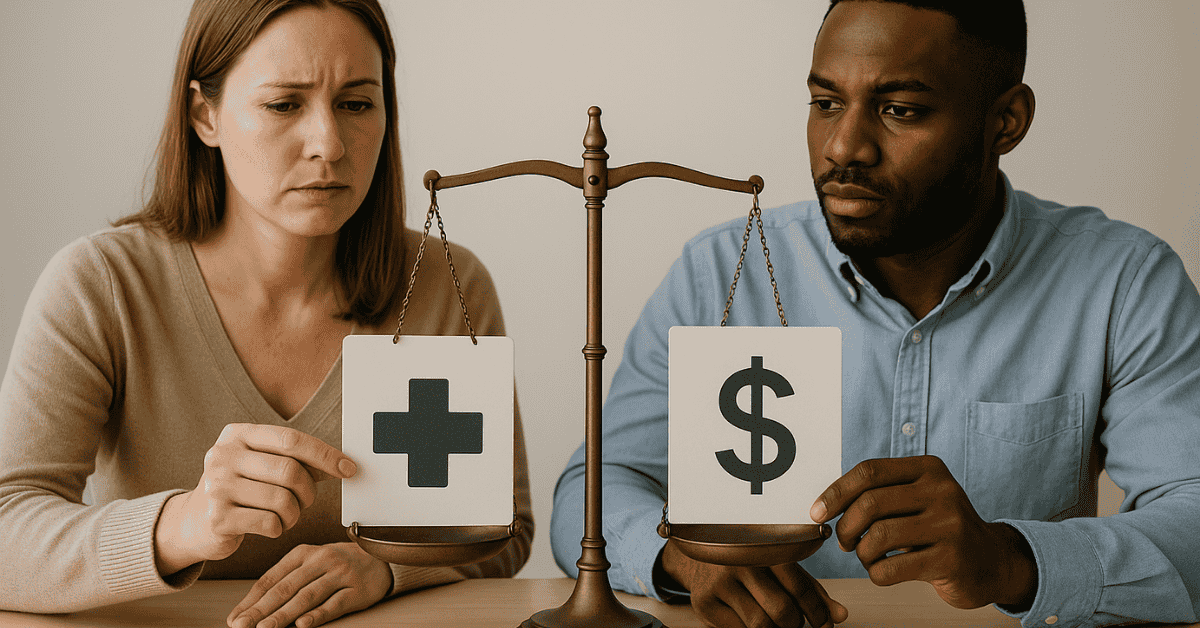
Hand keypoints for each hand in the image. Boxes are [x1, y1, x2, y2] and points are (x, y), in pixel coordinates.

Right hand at [154, 424, 357, 575]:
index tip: (348, 469)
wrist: (194, 521)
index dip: (324, 455)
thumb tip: (344, 464)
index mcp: (237, 434)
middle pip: (289, 471)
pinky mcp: (217, 517)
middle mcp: (223, 456)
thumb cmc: (241, 488)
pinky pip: (269, 523)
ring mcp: (216, 487)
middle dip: (308, 491)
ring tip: (287, 514)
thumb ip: (298, 460)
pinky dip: (279, 528)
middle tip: (306, 500)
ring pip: (282, 500)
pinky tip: (271, 526)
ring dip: (295, 513)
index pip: (291, 439)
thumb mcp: (262, 464)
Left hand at [226, 542, 392, 627]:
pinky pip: (334, 604)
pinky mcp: (357, 590)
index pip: (271, 578)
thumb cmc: (338, 564)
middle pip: (286, 587)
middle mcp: (321, 561)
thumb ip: (286, 579)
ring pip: (307, 596)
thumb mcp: (311, 563)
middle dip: (261, 610)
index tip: (235, 618)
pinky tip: (302, 625)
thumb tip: (253, 606)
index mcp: (303, 553)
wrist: (380, 558)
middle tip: (242, 626)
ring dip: (284, 614)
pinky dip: (317, 615)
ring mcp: (340, 574)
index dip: (251, 600)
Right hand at [659, 541, 847, 627]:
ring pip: (760, 624)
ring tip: (777, 624)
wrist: (697, 553)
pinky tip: (751, 621)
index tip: (824, 624)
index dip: (817, 611)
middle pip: (782, 610)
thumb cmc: (747, 559)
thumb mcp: (778, 565)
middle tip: (796, 624)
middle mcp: (741, 559)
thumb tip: (840, 616)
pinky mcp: (704, 600)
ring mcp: (720, 580)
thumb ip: (809, 589)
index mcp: (765, 545)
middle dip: (795, 624)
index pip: (800, 586)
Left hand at [810, 455, 1035, 609]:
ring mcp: (950, 525)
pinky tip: (883, 571)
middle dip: (845, 526)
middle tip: (844, 541)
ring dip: (860, 552)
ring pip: (877, 537)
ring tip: (867, 556)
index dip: (836, 492)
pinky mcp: (950, 560)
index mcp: (929, 469)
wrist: (991, 560)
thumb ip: (881, 492)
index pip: (869, 472)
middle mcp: (942, 491)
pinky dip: (875, 573)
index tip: (817, 512)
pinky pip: (890, 568)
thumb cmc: (940, 528)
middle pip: (869, 503)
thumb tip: (824, 505)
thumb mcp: (918, 497)